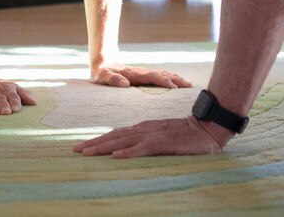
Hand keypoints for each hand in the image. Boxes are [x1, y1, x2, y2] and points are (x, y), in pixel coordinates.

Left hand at [74, 115, 227, 157]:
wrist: (208, 127)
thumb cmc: (188, 134)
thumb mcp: (164, 137)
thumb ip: (149, 141)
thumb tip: (132, 149)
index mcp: (144, 127)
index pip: (117, 133)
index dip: (99, 139)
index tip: (83, 146)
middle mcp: (145, 128)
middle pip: (114, 135)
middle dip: (93, 143)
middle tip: (74, 150)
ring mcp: (153, 134)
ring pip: (123, 141)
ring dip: (103, 146)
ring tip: (87, 152)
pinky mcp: (164, 142)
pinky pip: (143, 148)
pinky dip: (128, 152)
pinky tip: (116, 156)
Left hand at [91, 64, 191, 88]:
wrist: (103, 62)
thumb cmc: (102, 72)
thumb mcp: (102, 77)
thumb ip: (112, 80)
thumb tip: (125, 84)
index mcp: (134, 74)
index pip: (152, 77)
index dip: (163, 81)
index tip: (173, 87)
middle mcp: (142, 72)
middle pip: (162, 74)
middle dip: (175, 79)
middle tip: (188, 86)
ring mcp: (145, 73)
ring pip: (164, 74)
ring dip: (176, 78)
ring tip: (188, 84)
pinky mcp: (145, 75)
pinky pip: (161, 76)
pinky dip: (172, 78)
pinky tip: (178, 82)